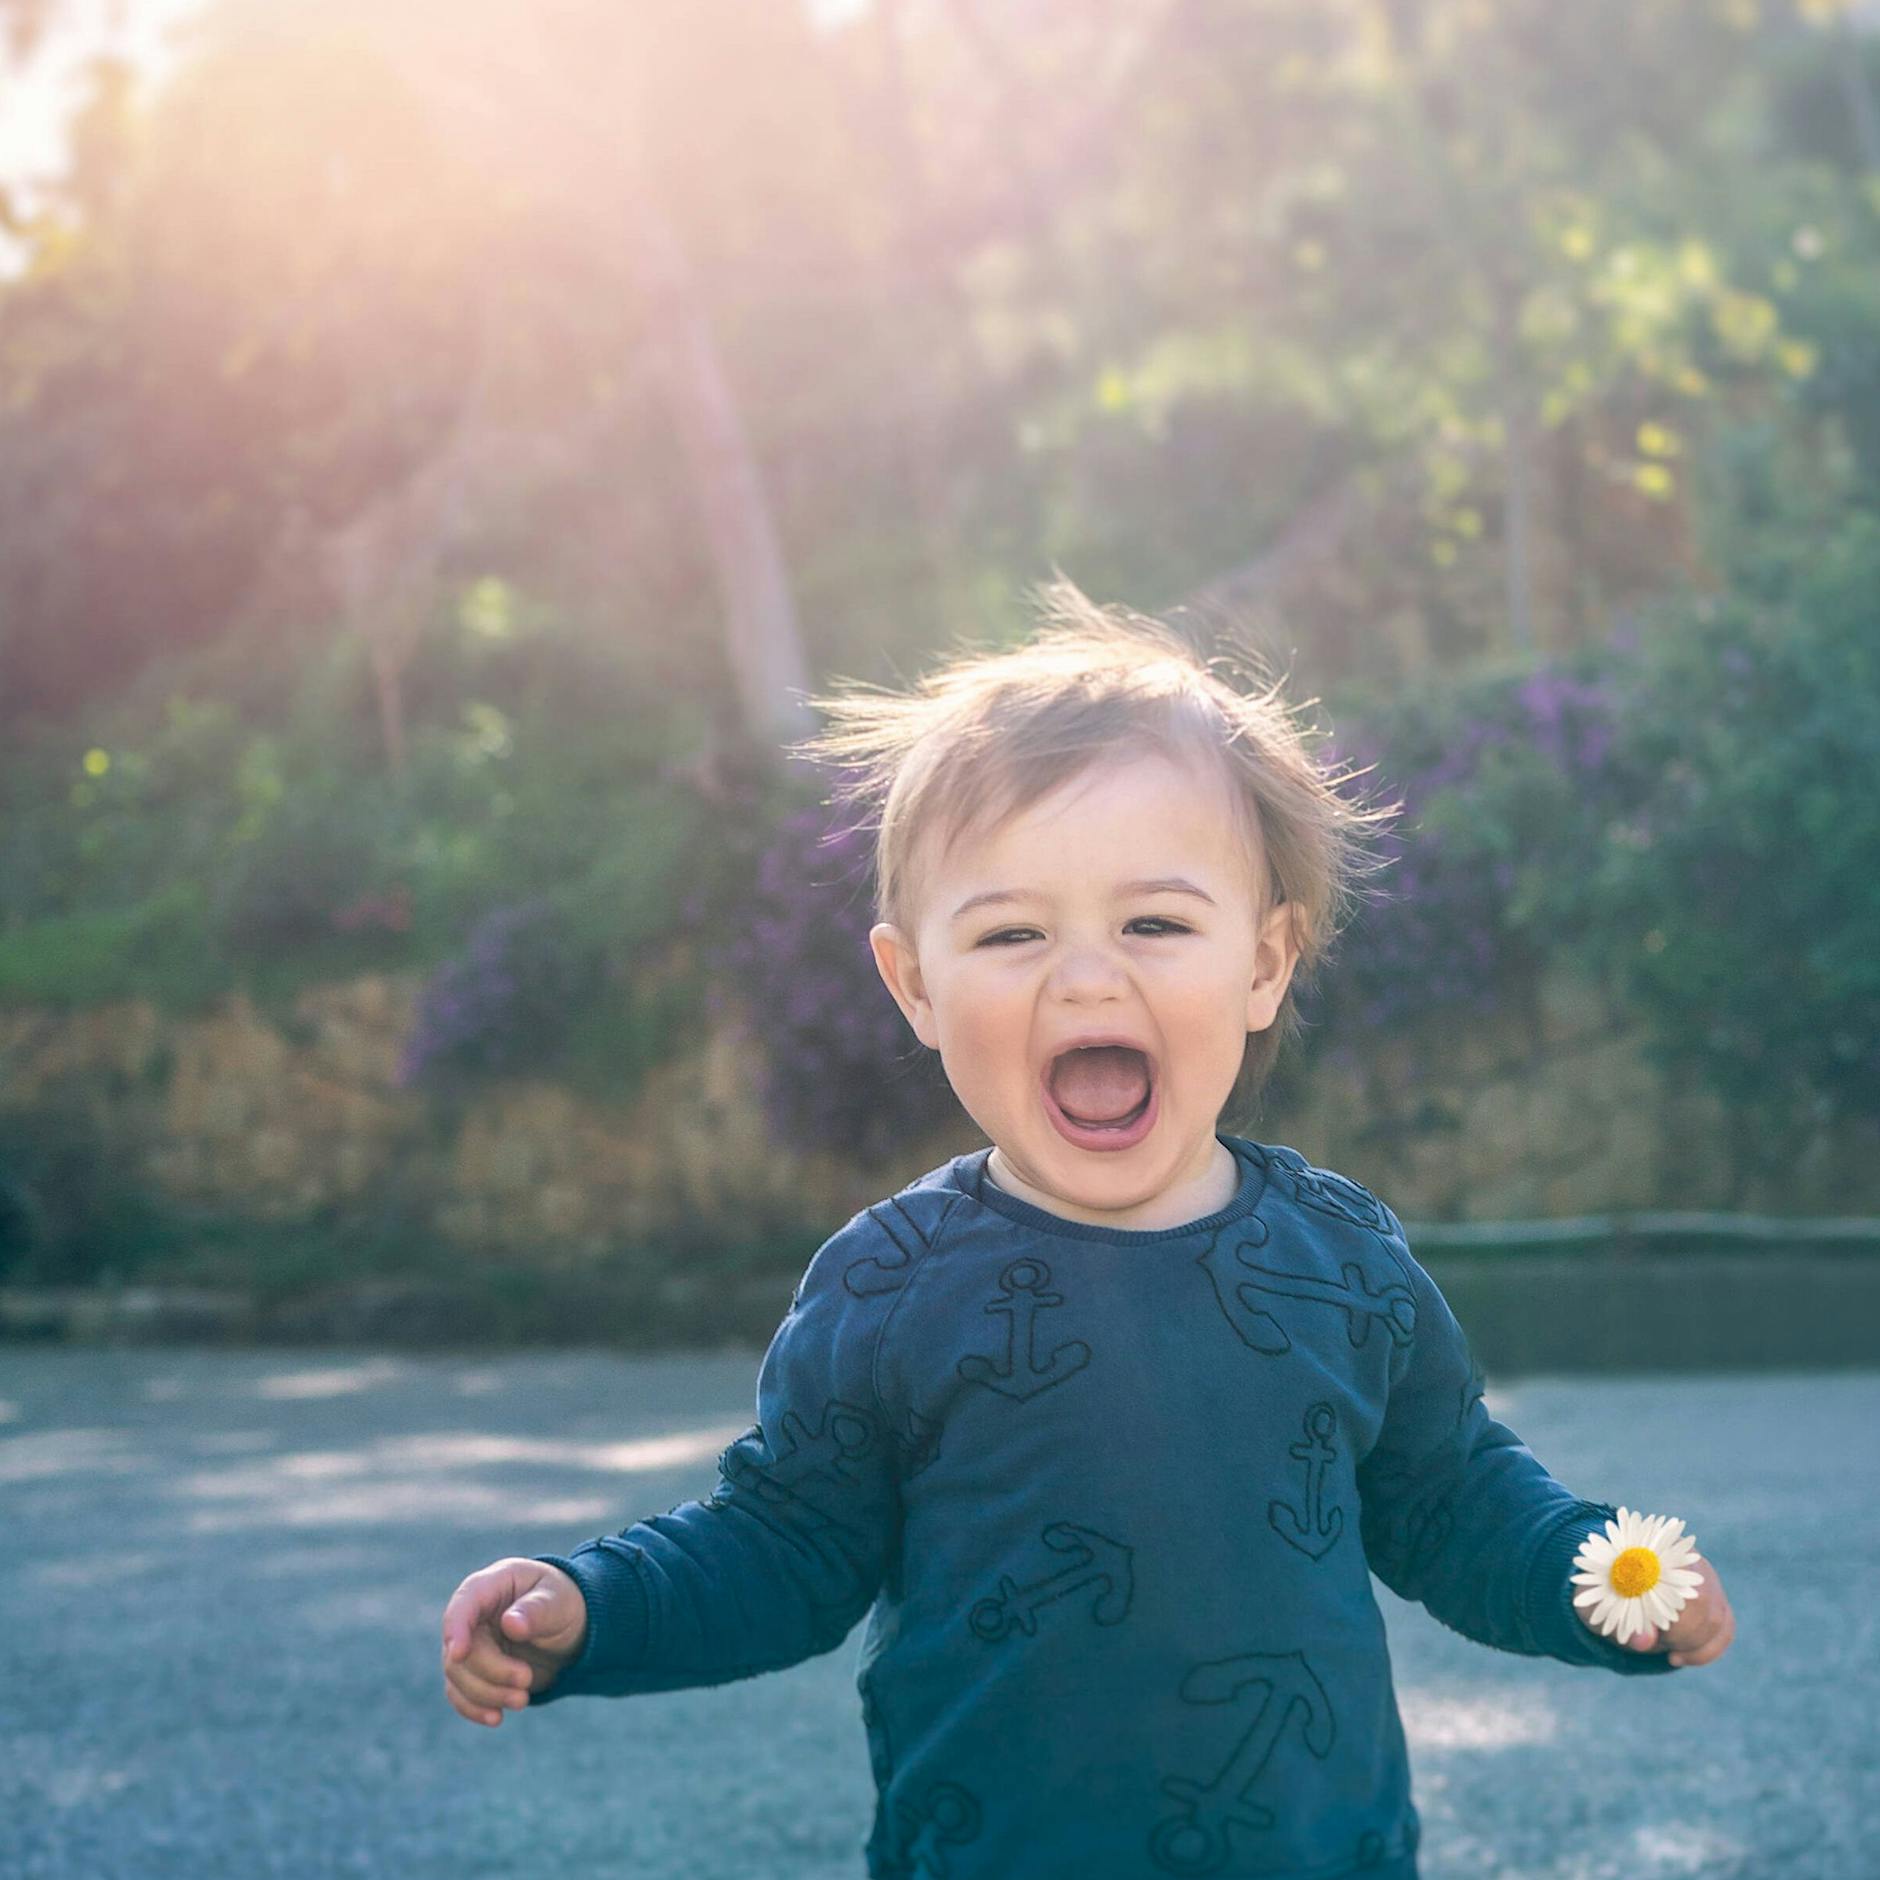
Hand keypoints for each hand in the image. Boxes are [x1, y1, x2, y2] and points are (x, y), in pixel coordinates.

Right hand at [441, 1557, 587, 1726]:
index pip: (464, 1603)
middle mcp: (475, 1615)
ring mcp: (472, 1644)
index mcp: (493, 1584)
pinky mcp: (475, 1671)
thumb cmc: (564, 1603)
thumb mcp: (559, 1600)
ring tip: (522, 1700)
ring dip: (487, 1694)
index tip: (460, 1653)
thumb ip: (537, 1609)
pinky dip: (475, 1708)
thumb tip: (510, 1624)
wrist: (570, 1627)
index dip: (456, 1628)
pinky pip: (461, 1693)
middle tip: (526, 1682)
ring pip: (458, 1675)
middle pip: (461, 1648)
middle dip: (491, 1671)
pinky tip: (496, 1718)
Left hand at [1592, 1548, 1735, 1668]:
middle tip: (1659, 1645)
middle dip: (1682, 1636)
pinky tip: (1679, 1657)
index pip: (1680, 1586)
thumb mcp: (1600, 1611)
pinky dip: (1706, 1651)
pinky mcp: (1715, 1601)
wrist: (1611, 1594)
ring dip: (1693, 1646)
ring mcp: (1705, 1581)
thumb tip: (1644, 1642)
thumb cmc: (1603, 1599)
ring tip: (1667, 1651)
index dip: (1670, 1617)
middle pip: (1705, 1605)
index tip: (1651, 1634)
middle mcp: (1687, 1561)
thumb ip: (1620, 1625)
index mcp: (1655, 1553)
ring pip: (1718, 1620)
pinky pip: (1725, 1630)